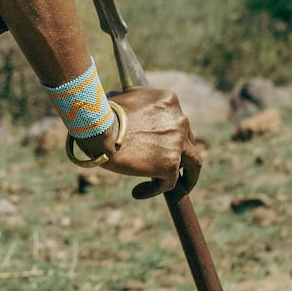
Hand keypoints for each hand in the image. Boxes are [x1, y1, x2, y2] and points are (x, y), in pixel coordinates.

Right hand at [73, 86, 202, 199]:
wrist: (99, 127)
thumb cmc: (102, 112)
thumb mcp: (122, 98)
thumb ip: (131, 103)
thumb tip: (118, 106)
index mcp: (169, 101)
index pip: (175, 121)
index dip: (168, 135)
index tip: (159, 144)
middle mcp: (179, 120)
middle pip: (188, 140)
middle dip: (180, 153)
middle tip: (171, 164)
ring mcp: (177, 143)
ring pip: (193, 163)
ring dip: (187, 176)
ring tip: (174, 185)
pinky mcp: (171, 164)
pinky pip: (170, 182)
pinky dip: (155, 189)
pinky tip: (138, 192)